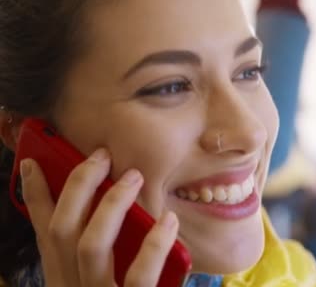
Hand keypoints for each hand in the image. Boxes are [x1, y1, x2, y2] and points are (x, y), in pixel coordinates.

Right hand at [20, 148, 178, 286]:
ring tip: (134, 177)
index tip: (34, 162)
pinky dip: (154, 245)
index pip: (45, 233)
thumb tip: (112, 204)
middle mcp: (73, 285)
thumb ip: (104, 250)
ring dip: (111, 205)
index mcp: (64, 277)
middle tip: (102, 156)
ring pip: (90, 246)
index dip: (35, 197)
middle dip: (78, 186)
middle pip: (61, 230)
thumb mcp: (101, 278)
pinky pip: (140, 275)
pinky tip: (167, 221)